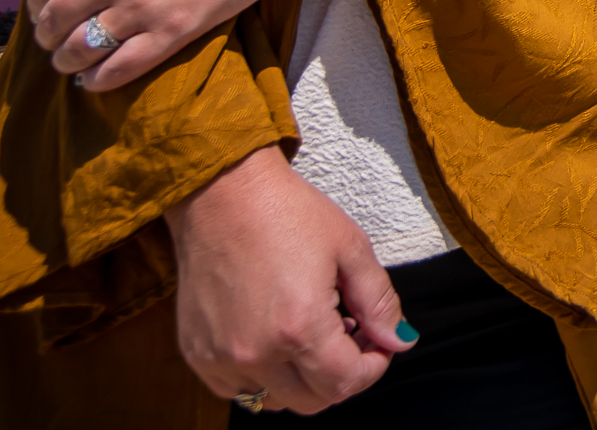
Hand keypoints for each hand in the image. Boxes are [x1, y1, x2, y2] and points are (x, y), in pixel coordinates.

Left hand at [27, 0, 357, 91]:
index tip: (42, 6)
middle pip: (55, 17)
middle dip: (46, 33)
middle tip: (52, 38)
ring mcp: (144, 5)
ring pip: (79, 49)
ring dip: (65, 60)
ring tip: (69, 62)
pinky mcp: (175, 30)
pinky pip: (119, 68)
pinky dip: (97, 80)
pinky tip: (94, 80)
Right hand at [170, 148, 408, 411]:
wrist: (223, 194)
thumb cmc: (286, 213)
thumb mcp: (350, 248)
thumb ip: (379, 302)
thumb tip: (400, 341)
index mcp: (299, 328)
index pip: (345, 384)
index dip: (372, 367)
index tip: (378, 344)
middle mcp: (256, 353)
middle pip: (312, 402)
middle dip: (341, 376)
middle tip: (349, 335)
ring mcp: (221, 358)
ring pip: (275, 399)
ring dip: (301, 379)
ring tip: (311, 332)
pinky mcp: (197, 353)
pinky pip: (237, 389)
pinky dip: (263, 376)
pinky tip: (274, 337)